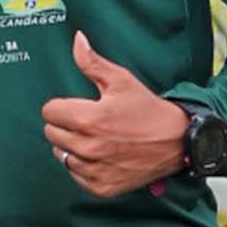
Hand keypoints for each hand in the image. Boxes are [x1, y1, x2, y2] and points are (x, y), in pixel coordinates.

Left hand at [40, 33, 187, 197]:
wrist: (178, 142)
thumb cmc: (148, 110)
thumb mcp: (121, 80)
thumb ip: (92, 62)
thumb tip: (77, 40)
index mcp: (89, 119)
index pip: (48, 112)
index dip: (61, 106)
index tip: (77, 106)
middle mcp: (89, 147)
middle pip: (51, 134)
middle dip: (65, 125)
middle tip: (88, 122)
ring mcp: (95, 169)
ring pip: (61, 155)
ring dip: (72, 147)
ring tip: (96, 138)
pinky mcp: (101, 186)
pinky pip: (75, 174)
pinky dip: (84, 166)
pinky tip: (101, 155)